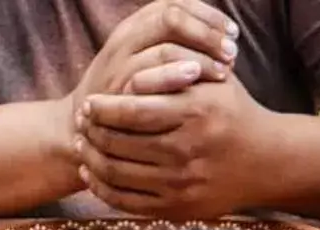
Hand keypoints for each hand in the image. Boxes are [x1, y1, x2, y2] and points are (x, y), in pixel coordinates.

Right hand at [73, 0, 236, 111]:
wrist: (86, 128)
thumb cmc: (130, 99)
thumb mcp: (150, 65)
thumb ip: (178, 50)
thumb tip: (227, 47)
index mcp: (137, 26)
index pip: (176, 2)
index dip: (208, 15)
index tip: (233, 33)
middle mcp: (128, 37)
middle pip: (172, 16)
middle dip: (207, 33)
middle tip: (232, 52)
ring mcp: (121, 62)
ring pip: (164, 44)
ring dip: (199, 55)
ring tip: (223, 70)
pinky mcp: (118, 89)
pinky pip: (149, 75)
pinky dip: (175, 75)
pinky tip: (196, 82)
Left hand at [78, 74, 271, 222]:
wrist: (266, 162)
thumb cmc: (233, 112)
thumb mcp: (213, 80)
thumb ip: (174, 71)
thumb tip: (131, 76)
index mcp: (194, 113)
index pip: (132, 111)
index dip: (102, 108)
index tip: (89, 103)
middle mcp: (187, 151)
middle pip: (119, 144)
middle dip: (91, 133)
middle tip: (81, 124)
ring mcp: (181, 185)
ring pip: (118, 174)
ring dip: (92, 160)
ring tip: (83, 146)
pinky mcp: (178, 210)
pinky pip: (128, 203)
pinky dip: (103, 190)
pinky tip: (94, 175)